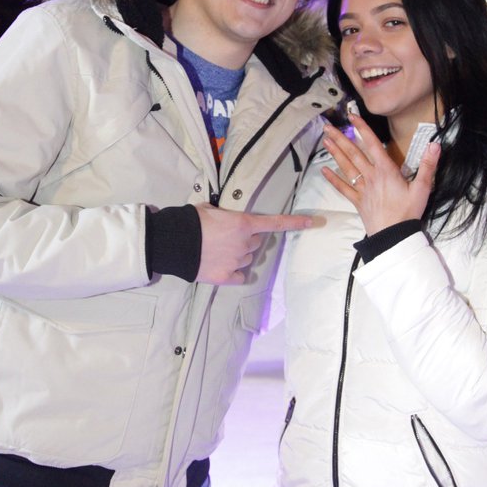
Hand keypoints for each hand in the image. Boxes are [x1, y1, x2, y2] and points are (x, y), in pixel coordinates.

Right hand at [195, 205, 312, 284]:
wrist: (173, 243)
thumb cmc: (191, 222)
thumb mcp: (209, 210)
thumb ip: (225, 216)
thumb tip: (226, 220)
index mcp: (243, 224)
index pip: (275, 223)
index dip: (295, 223)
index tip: (312, 223)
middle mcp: (244, 243)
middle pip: (256, 242)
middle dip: (247, 239)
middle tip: (227, 237)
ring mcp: (237, 262)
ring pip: (247, 258)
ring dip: (239, 254)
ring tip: (217, 250)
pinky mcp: (227, 277)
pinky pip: (240, 276)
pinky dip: (234, 272)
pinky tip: (221, 266)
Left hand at [321, 114, 439, 235]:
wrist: (394, 236)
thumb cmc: (408, 212)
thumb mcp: (422, 188)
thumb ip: (428, 165)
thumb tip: (435, 144)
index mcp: (386, 171)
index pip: (372, 144)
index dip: (362, 129)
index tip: (352, 116)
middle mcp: (371, 176)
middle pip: (354, 154)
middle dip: (340, 138)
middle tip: (327, 126)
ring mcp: (362, 189)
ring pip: (346, 167)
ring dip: (335, 153)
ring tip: (325, 140)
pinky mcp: (358, 201)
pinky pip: (343, 188)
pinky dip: (333, 179)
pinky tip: (324, 170)